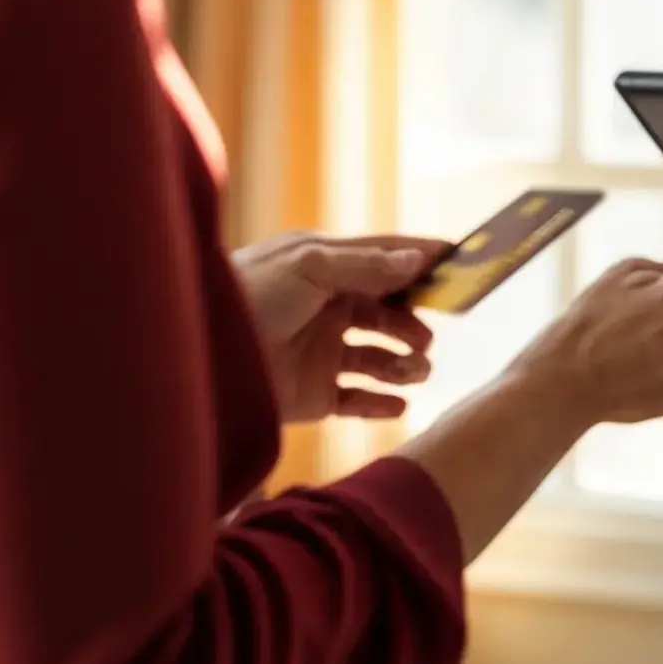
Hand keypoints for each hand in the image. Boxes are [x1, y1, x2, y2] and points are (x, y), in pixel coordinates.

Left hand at [233, 233, 445, 425]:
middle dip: (414, 322)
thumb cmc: (249, 294)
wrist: (201, 354)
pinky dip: (383, 403)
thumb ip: (365, 265)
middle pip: (389, 312)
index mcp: (326, 268)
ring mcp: (323, 352)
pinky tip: (400, 404)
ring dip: (405, 363)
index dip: (421, 260)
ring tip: (417, 370)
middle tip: (431, 334)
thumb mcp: (308, 266)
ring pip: (381, 357)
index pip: (384, 260)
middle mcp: (328, 308)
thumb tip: (415, 259)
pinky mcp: (315, 394)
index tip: (461, 260)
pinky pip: (360, 400)